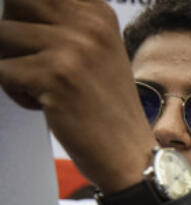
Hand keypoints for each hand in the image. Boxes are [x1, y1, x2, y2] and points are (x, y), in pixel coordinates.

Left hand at [0, 0, 152, 190]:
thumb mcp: (94, 51)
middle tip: (36, 64)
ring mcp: (74, 48)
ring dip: (12, 66)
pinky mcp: (56, 75)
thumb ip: (61, 21)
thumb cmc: (104, 108)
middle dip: (12, 37)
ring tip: (44, 88)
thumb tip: (11, 10)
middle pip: (12, 5)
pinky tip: (47, 106)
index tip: (40, 47)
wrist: (130, 156)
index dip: (25, 17)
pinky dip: (16, 94)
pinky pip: (1, 71)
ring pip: (2, 36)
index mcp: (97, 11)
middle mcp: (89, 22)